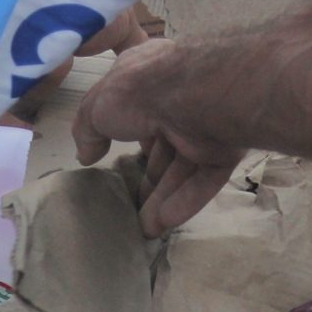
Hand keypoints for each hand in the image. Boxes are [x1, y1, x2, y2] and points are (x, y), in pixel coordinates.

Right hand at [72, 41, 241, 235]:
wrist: (196, 94)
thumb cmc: (139, 91)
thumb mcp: (96, 107)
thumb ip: (88, 131)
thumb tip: (84, 156)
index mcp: (152, 82)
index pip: (140, 112)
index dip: (128, 136)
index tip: (115, 162)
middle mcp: (181, 102)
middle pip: (164, 147)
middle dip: (149, 178)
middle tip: (131, 206)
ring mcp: (207, 126)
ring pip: (183, 168)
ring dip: (162, 198)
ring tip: (145, 229)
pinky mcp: (227, 149)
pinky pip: (204, 179)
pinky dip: (185, 201)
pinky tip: (164, 223)